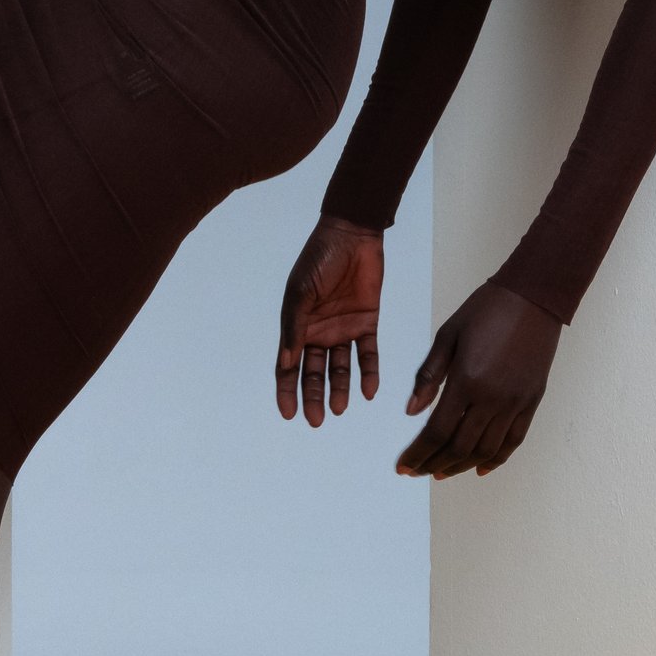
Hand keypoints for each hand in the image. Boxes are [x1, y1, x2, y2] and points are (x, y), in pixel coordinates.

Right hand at [275, 216, 383, 424]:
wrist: (353, 235)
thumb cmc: (319, 258)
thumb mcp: (301, 292)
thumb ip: (294, 327)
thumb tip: (285, 361)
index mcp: (297, 325)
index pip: (288, 365)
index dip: (286, 389)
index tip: (288, 413)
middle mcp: (319, 332)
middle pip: (314, 372)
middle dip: (313, 396)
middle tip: (316, 420)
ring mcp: (343, 329)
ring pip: (340, 368)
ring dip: (339, 389)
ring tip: (340, 408)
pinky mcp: (367, 322)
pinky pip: (368, 354)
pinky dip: (368, 372)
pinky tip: (369, 390)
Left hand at [397, 282, 556, 477]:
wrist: (533, 298)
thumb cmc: (487, 310)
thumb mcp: (447, 336)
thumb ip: (429, 376)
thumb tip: (412, 411)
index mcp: (467, 381)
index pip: (437, 431)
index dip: (418, 454)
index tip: (403, 466)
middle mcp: (492, 398)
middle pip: (459, 447)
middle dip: (434, 464)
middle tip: (417, 471)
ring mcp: (515, 402)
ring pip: (486, 450)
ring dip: (461, 466)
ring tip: (442, 471)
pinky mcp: (531, 401)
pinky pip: (513, 440)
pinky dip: (496, 459)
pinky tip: (480, 468)